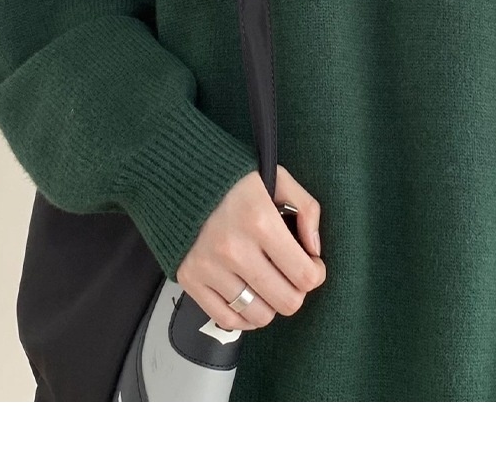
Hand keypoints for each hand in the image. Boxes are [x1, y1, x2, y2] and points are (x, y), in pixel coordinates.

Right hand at [176, 164, 325, 331]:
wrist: (179, 176)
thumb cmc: (234, 179)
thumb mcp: (277, 178)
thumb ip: (306, 209)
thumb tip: (314, 250)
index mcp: (260, 220)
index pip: (304, 275)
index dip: (316, 274)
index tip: (312, 265)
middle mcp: (234, 249)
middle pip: (285, 302)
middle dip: (297, 291)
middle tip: (291, 276)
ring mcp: (209, 267)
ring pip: (259, 316)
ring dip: (271, 304)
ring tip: (269, 284)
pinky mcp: (190, 278)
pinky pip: (227, 319)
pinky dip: (244, 317)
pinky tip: (249, 298)